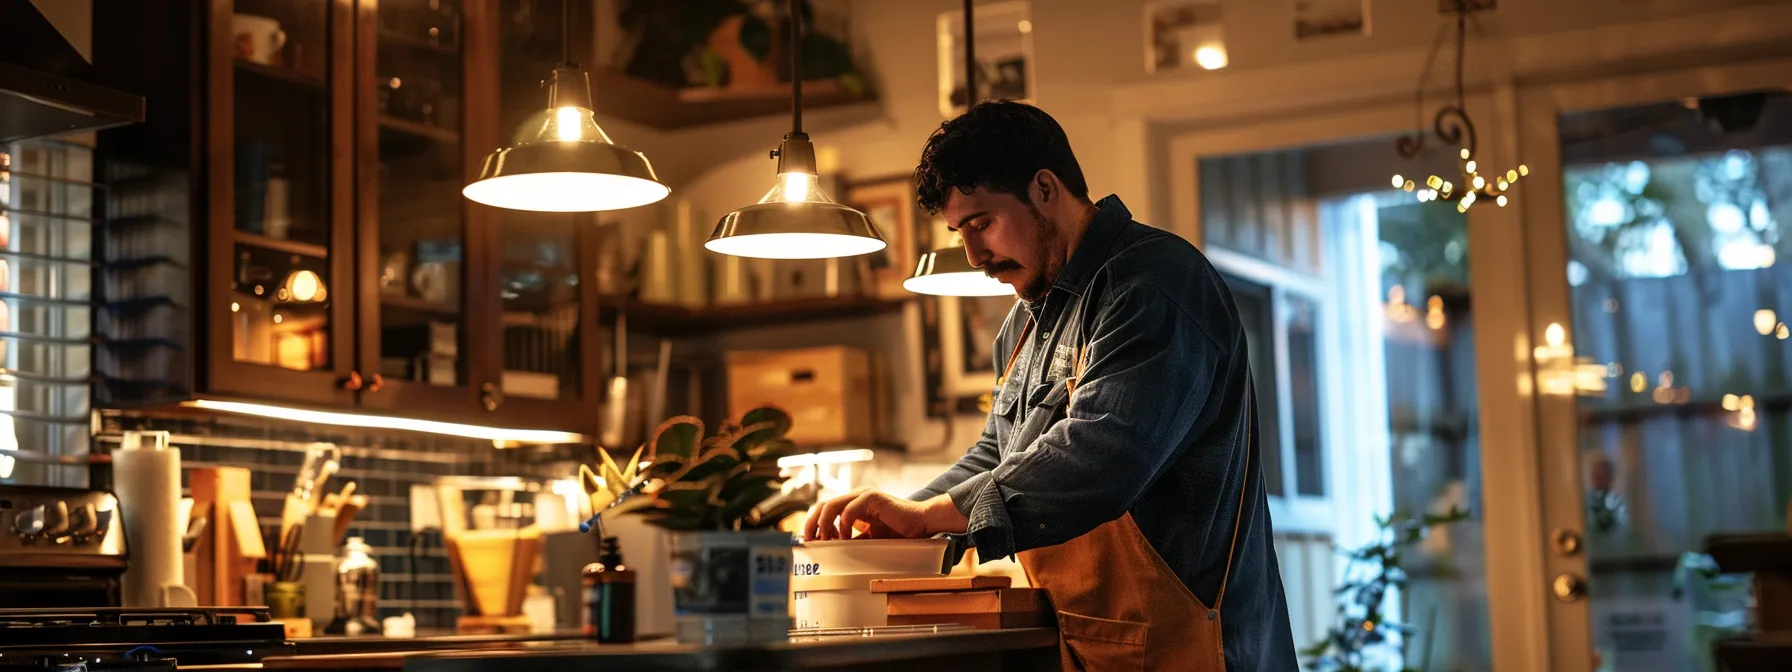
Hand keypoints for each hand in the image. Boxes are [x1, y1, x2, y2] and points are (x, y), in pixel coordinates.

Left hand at [803, 489, 968, 540]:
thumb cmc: (897, 533)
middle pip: (822, 505)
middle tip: (812, 541)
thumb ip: (850, 541)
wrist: (920, 525)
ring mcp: (863, 495)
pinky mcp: (872, 497)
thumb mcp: (867, 539)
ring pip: (831, 505)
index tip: (810, 542)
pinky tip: (846, 537)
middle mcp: (855, 496)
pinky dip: (843, 525)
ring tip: (827, 540)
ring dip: (825, 525)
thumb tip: (829, 551)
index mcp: (853, 504)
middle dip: (813, 524)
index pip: (825, 509)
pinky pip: (849, 509)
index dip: (814, 524)